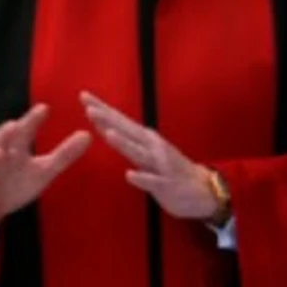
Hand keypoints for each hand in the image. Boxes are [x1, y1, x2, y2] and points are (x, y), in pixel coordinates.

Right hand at [0, 104, 90, 240]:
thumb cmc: (17, 183)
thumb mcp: (44, 170)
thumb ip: (64, 154)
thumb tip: (88, 135)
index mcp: (16, 150)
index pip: (24, 131)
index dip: (32, 119)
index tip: (44, 107)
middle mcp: (0, 159)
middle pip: (2, 143)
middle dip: (6, 134)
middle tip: (14, 125)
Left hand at [81, 91, 220, 220]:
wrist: (202, 190)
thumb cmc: (168, 170)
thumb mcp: (146, 152)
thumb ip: (126, 140)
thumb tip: (103, 126)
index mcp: (145, 139)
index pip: (120, 120)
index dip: (102, 108)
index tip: (84, 95)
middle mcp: (153, 147)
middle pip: (127, 131)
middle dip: (108, 119)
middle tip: (89, 107)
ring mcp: (161, 165)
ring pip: (139, 153)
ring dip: (125, 143)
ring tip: (108, 134)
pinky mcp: (167, 185)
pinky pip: (153, 182)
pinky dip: (142, 178)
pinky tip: (129, 175)